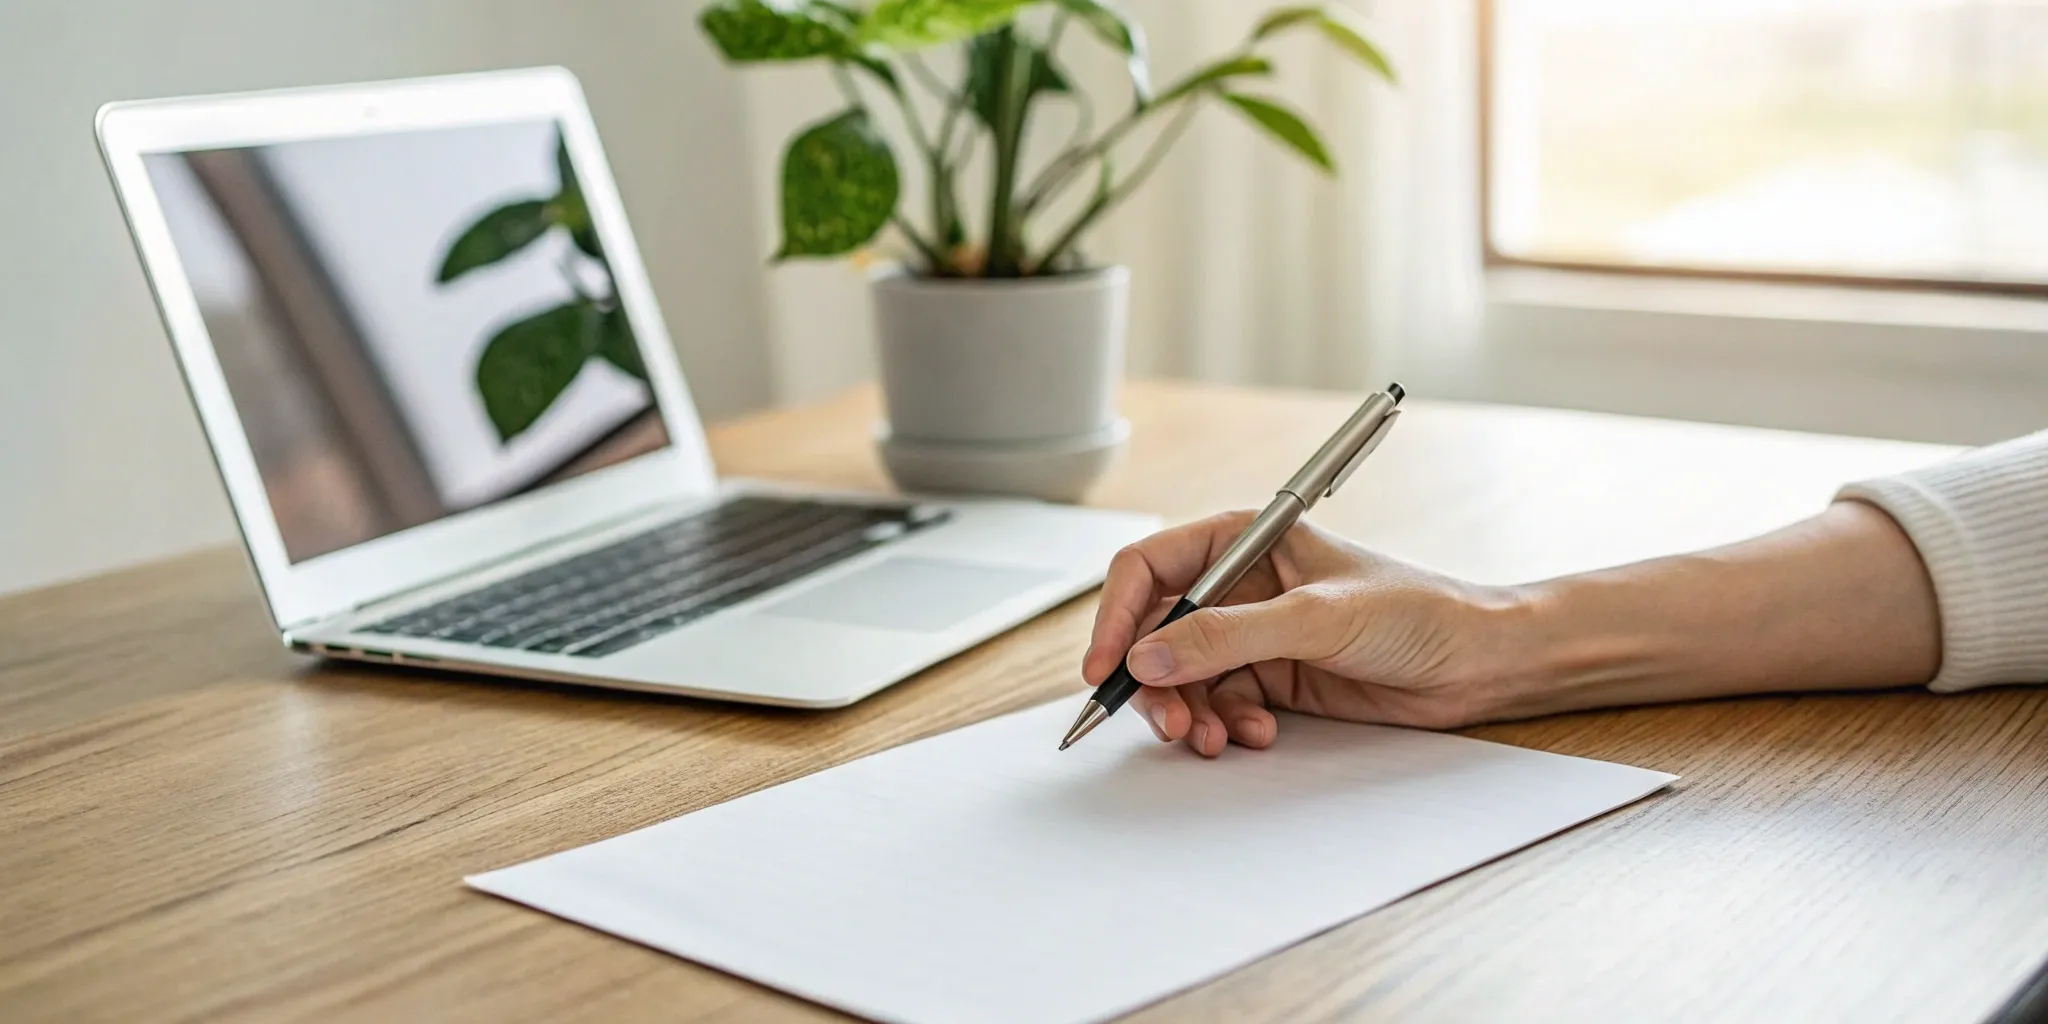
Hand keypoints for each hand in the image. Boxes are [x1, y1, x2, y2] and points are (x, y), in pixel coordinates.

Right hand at [1081, 512, 1528, 757]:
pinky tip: (1257, 734)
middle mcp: (1239, 585)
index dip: (1117, 615)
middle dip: (1153, 679)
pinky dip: (1225, 725)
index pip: (1150, 569)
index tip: (1107, 665)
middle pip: (1156, 631)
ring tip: (1212, 738)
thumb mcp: (1318, 617)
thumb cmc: (1418, 612)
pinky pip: (1219, 704)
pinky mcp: (1272, 679)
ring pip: (1183, 677)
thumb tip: (1151, 655)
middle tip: (1165, 720)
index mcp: (1243, 539)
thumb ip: (1229, 636)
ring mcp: (1253, 634)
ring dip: (1189, 711)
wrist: (1477, 663)